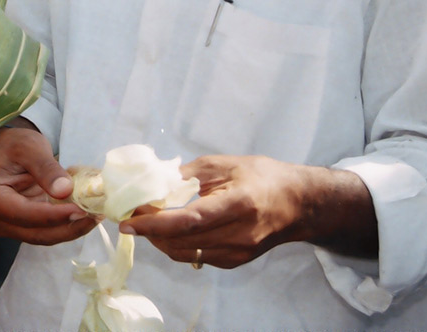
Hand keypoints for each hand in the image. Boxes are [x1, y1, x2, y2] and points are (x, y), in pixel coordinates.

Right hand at [0, 125, 97, 244]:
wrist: (11, 151)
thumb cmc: (16, 146)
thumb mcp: (30, 149)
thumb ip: (46, 169)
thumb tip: (64, 191)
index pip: (24, 214)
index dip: (53, 215)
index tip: (79, 209)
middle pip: (37, 232)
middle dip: (68, 226)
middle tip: (95, 214)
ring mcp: (14, 226)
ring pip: (47, 236)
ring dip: (73, 228)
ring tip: (96, 213)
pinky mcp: (29, 227)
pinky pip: (52, 231)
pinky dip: (70, 224)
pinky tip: (88, 213)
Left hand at [119, 155, 376, 268]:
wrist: (298, 204)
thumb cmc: (262, 176)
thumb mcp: (224, 164)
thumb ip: (188, 175)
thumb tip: (152, 183)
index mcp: (238, 204)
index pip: (189, 220)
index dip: (155, 223)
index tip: (128, 220)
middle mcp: (239, 234)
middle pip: (182, 241)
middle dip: (150, 231)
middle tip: (130, 216)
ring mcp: (238, 253)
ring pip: (185, 254)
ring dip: (159, 240)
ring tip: (145, 222)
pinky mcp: (235, 262)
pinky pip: (196, 257)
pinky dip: (176, 245)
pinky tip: (168, 230)